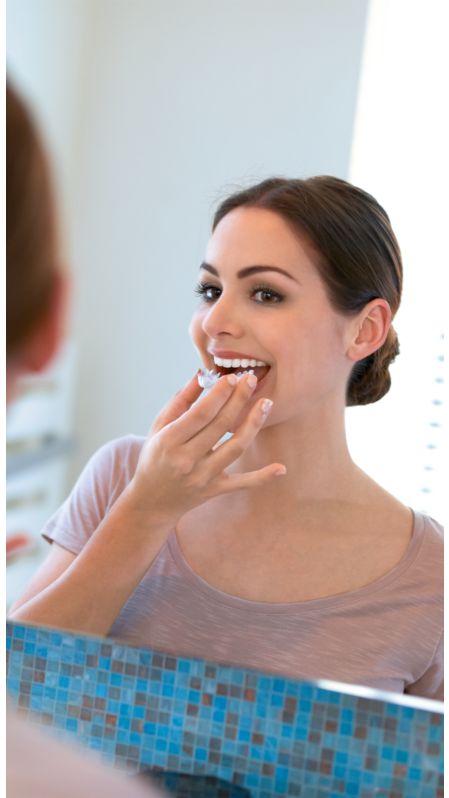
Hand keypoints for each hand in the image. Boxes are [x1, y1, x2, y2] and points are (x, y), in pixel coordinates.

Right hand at [125, 371, 285, 523]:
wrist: (151, 500)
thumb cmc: (154, 456)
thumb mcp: (159, 427)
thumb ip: (180, 401)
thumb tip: (202, 374)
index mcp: (169, 442)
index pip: (200, 414)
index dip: (218, 394)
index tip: (232, 377)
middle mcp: (186, 461)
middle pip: (220, 426)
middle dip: (238, 400)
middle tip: (251, 379)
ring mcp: (203, 477)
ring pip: (235, 448)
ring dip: (253, 424)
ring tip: (266, 403)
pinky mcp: (215, 490)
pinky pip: (242, 484)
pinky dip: (262, 477)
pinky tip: (281, 468)